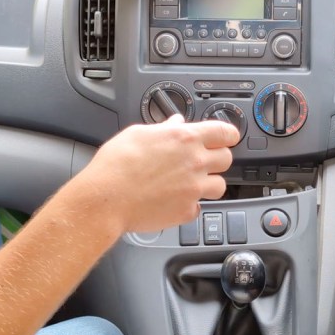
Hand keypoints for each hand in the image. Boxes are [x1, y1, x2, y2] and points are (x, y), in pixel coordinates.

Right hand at [68, 115, 239, 233]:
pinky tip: (174, 200)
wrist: (106, 198)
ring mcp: (193, 189)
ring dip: (209, 183)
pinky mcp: (187, 211)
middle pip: (226, 159)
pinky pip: (199, 207)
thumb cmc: (116, 165)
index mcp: (185, 139)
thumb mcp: (138, 134)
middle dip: (217, 159)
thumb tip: (175, 123)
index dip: (228, 135)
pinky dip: (190, 204)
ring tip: (190, 183)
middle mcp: (195, 163)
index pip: (224, 132)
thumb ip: (163, 128)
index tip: (226, 138)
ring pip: (220, 186)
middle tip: (203, 161)